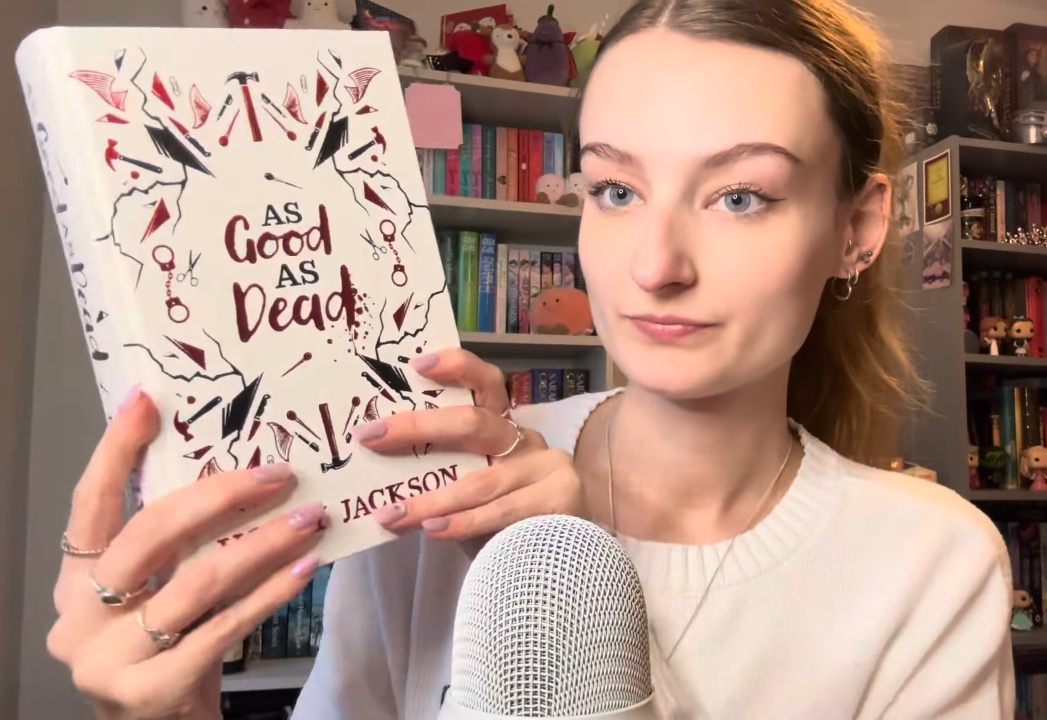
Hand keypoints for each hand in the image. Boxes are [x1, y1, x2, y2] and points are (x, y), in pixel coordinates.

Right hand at [48, 388, 326, 719]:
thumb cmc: (165, 647)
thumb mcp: (155, 590)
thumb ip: (173, 542)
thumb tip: (233, 465)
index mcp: (75, 581)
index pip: (91, 504)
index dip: (115, 451)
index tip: (146, 399)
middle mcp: (79, 617)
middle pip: (150, 534)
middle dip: (219, 495)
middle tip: (279, 472)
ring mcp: (109, 658)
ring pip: (197, 580)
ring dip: (264, 542)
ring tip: (311, 517)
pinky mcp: (152, 689)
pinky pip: (224, 626)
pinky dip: (270, 592)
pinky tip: (305, 567)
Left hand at [354, 348, 585, 541]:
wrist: (556, 559)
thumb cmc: (501, 521)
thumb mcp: (469, 487)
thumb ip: (440, 472)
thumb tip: (376, 465)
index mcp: (503, 427)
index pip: (485, 382)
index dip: (456, 366)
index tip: (417, 364)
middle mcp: (525, 440)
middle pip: (474, 422)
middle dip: (418, 428)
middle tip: (370, 437)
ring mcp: (546, 467)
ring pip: (480, 481)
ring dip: (429, 499)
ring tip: (391, 514)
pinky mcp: (559, 499)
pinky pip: (501, 512)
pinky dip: (462, 523)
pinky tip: (433, 530)